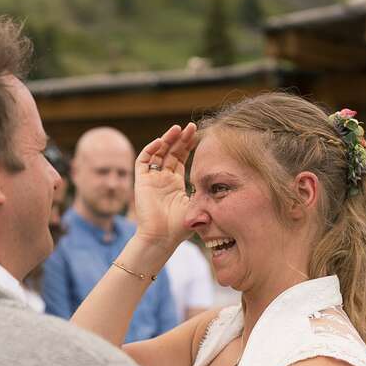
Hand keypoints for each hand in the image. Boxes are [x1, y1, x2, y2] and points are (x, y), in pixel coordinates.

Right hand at [133, 123, 196, 252]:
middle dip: (180, 139)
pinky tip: (161, 141)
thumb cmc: (180, 227)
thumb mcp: (198, 205)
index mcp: (176, 184)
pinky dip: (150, 149)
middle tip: (191, 127)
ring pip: (158, 152)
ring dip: (166, 139)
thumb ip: (205, 192)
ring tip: (177, 129)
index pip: (181, 158)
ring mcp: (152, 179)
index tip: (198, 134)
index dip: (188, 145)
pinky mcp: (141, 181)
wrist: (162, 238)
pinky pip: (143, 160)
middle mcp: (163, 179)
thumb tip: (224, 182)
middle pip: (170, 152)